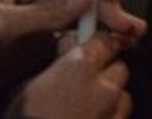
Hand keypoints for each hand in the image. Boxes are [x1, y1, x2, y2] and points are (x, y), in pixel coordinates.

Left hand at [0, 0, 145, 116]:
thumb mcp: (1, 30)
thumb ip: (44, 13)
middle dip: (104, 7)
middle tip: (131, 27)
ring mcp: (29, 16)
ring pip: (74, 13)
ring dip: (100, 23)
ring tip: (127, 37)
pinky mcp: (31, 39)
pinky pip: (64, 34)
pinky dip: (84, 39)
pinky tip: (101, 46)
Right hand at [8, 32, 133, 118]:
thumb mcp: (28, 86)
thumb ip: (56, 65)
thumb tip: (66, 53)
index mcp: (81, 66)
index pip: (106, 40)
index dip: (100, 43)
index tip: (93, 45)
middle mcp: (104, 87)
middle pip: (120, 68)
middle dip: (107, 71)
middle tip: (87, 79)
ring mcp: (113, 115)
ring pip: (123, 96)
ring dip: (111, 98)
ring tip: (88, 108)